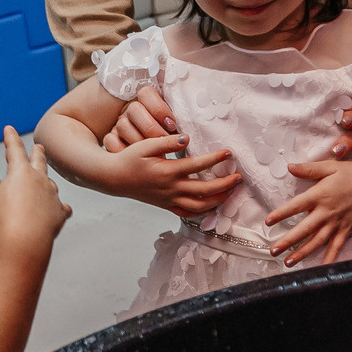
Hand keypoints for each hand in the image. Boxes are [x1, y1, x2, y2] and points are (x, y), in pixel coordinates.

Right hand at [0, 126, 70, 246]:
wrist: (25, 239)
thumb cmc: (4, 216)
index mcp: (21, 171)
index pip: (14, 149)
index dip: (10, 138)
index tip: (9, 129)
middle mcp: (40, 179)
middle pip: (39, 160)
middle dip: (37, 152)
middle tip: (39, 147)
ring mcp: (53, 195)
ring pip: (50, 184)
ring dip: (44, 183)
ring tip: (41, 186)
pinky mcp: (60, 212)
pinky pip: (62, 208)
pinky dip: (57, 208)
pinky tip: (56, 210)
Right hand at [100, 132, 242, 217]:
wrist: (113, 178)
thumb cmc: (129, 159)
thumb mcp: (146, 146)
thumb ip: (167, 142)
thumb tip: (187, 138)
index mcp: (167, 172)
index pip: (197, 166)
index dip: (215, 159)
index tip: (229, 153)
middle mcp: (170, 188)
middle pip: (204, 191)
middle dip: (225, 185)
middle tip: (238, 177)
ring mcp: (168, 199)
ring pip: (199, 206)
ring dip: (217, 201)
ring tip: (230, 192)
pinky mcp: (165, 205)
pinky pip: (186, 213)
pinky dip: (201, 212)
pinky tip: (211, 206)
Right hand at [103, 84, 177, 153]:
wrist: (150, 148)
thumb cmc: (168, 135)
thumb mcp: (174, 125)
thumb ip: (180, 118)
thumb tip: (187, 132)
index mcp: (146, 99)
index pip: (146, 93)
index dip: (159, 109)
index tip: (172, 125)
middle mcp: (131, 109)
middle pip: (134, 109)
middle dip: (151, 127)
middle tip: (163, 140)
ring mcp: (120, 123)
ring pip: (123, 125)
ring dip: (138, 140)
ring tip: (153, 152)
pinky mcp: (111, 137)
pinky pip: (109, 140)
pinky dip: (121, 149)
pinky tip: (134, 157)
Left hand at [265, 157, 351, 266]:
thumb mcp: (331, 166)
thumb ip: (309, 169)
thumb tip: (289, 167)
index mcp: (320, 195)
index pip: (296, 206)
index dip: (281, 214)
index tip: (268, 222)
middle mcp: (326, 212)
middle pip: (304, 230)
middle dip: (287, 242)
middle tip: (273, 251)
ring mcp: (337, 224)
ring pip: (317, 242)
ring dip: (302, 253)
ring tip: (288, 263)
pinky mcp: (347, 230)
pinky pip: (336, 247)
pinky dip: (329, 259)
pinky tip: (320, 269)